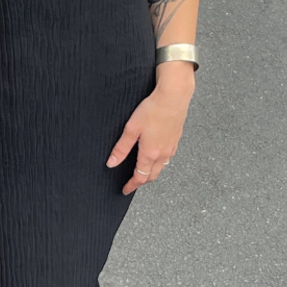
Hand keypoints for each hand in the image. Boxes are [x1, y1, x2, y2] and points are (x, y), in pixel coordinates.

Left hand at [106, 79, 192, 194]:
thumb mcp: (131, 129)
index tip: (125, 190)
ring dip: (151, 173)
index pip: (139, 177)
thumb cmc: (153, 109)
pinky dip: (160, 162)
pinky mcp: (175, 140)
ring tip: (143, 171)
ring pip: (161, 168)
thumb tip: (111, 163)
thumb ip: (121, 148)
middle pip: (152, 176)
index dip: (131, 186)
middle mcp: (162, 154)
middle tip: (132, 183)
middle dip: (141, 182)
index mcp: (150, 154)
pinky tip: (155, 156)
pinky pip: (167, 158)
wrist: (174, 97)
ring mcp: (171, 147)